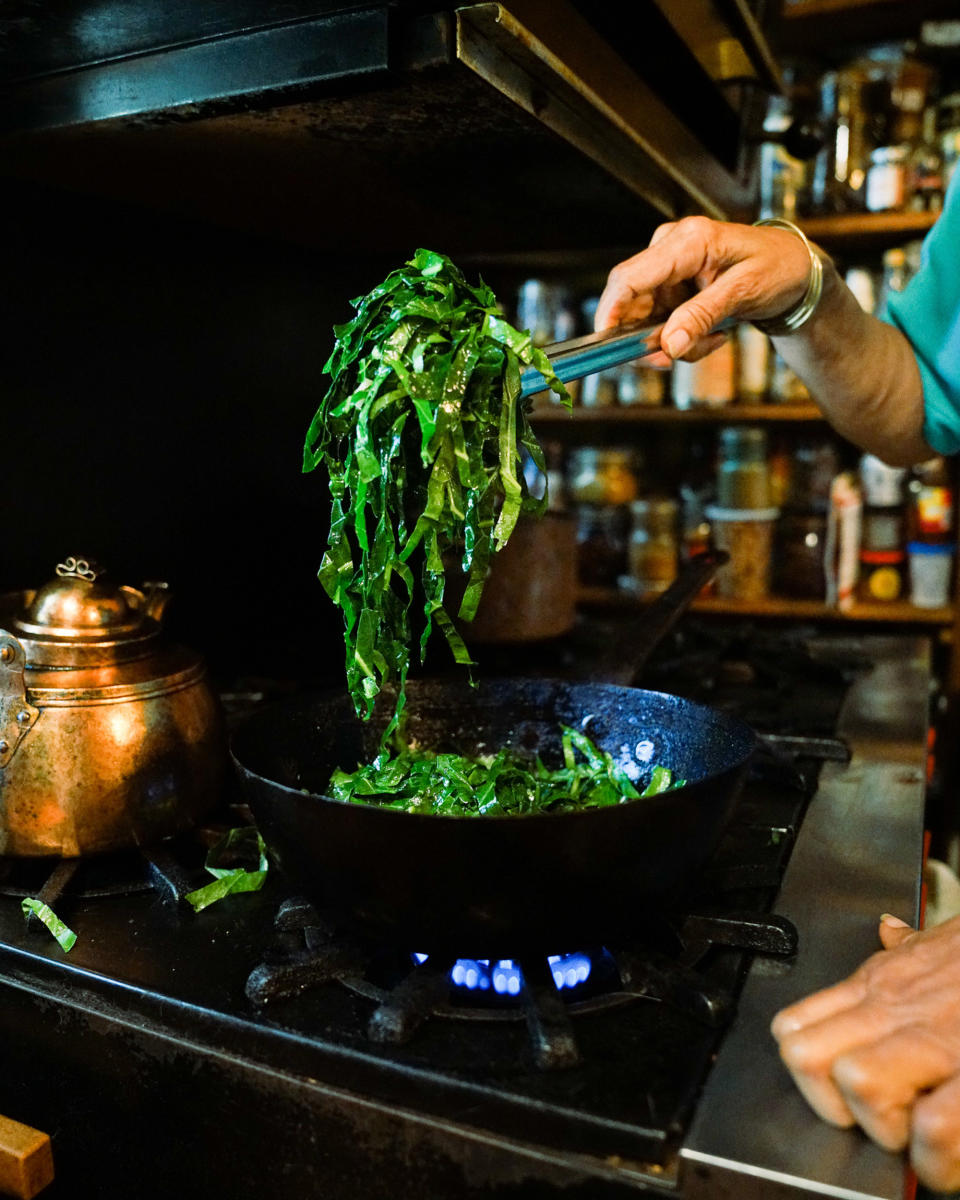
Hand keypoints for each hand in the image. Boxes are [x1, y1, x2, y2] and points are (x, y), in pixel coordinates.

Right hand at [593, 216, 811, 365]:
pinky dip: (683, 338)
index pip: (628, 278)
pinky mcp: (672, 286)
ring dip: (674, 342)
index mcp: (687, 241)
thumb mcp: (744, 292)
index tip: (608, 347)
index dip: (610, 314)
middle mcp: (669, 249)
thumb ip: (702, 316)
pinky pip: (662, 323)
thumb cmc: (777, 268)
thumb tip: (668, 345)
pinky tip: (712, 334)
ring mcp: (668, 269)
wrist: (795, 268)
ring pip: (645, 320)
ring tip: (713, 340)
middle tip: (673, 361)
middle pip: (630, 303)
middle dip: (649, 339)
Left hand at [771, 913, 959, 1192]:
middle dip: (833, 1103)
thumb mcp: (942, 942)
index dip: (805, 1071)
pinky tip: (948, 1157)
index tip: (833, 1091)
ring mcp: (935, 1042)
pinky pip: (932, 1125)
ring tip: (914, 1135)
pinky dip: (936, 1156)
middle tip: (873, 1116)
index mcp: (880, 986)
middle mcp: (894, 1012)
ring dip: (885, 1125)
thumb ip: (907, 942)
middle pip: (808, 1059)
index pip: (795, 1027)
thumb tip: (888, 929)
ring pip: (858, 1083)